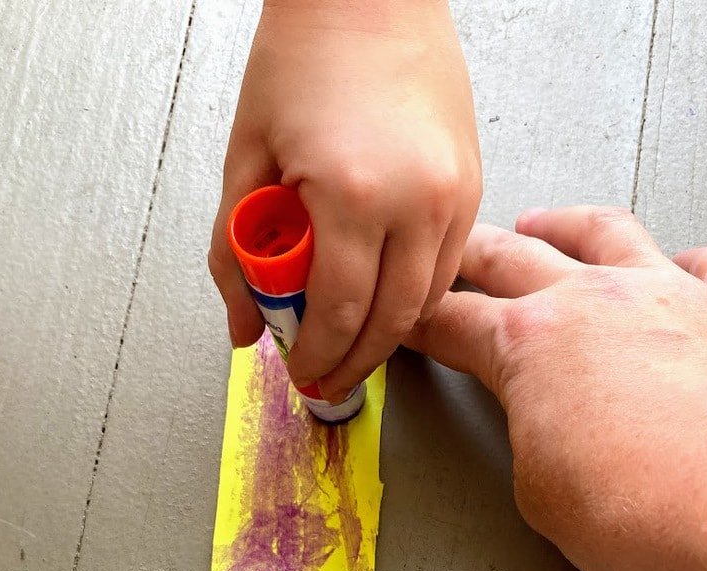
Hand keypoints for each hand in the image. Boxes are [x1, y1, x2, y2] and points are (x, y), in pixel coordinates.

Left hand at [209, 0, 480, 400]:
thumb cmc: (306, 53)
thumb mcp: (247, 155)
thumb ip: (234, 251)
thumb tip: (243, 325)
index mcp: (353, 195)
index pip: (337, 315)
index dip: (317, 359)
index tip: (302, 375)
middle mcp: (416, 201)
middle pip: (389, 323)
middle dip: (353, 363)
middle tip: (326, 380)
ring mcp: (454, 195)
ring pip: (426, 302)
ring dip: (387, 337)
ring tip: (352, 349)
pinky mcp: (472, 185)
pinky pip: (448, 266)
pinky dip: (416, 296)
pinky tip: (384, 303)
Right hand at [408, 207, 706, 570]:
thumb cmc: (655, 509)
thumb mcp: (544, 498)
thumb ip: (531, 446)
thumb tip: (546, 438)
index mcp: (529, 344)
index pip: (453, 321)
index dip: (420, 322)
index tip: (407, 320)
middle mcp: (596, 300)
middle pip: (514, 256)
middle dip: (473, 256)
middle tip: (454, 255)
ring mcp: (669, 294)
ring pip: (604, 232)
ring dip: (564, 225)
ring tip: (544, 222)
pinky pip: (703, 263)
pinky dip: (682, 261)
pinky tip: (677, 264)